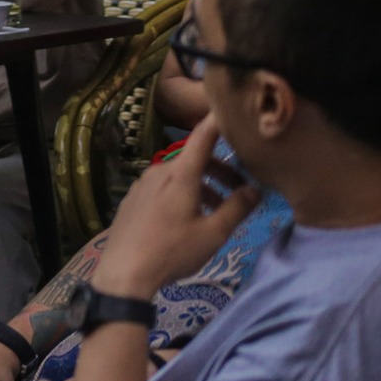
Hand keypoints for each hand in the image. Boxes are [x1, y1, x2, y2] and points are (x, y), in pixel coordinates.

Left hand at [97, 117, 259, 300]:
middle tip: (242, 189)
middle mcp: (160, 171)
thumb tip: (255, 190)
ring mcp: (143, 184)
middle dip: (221, 169)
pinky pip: (163, 187)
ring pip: (179, 175)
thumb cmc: (173, 250)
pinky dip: (183, 193)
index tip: (233, 108)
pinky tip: (189, 218)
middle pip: (195, 159)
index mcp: (181, 174)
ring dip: (203, 185)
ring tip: (218, 210)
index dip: (219, 120)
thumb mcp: (213, 234)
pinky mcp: (133, 198)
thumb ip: (236, 209)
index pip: (203, 136)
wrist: (125, 271)